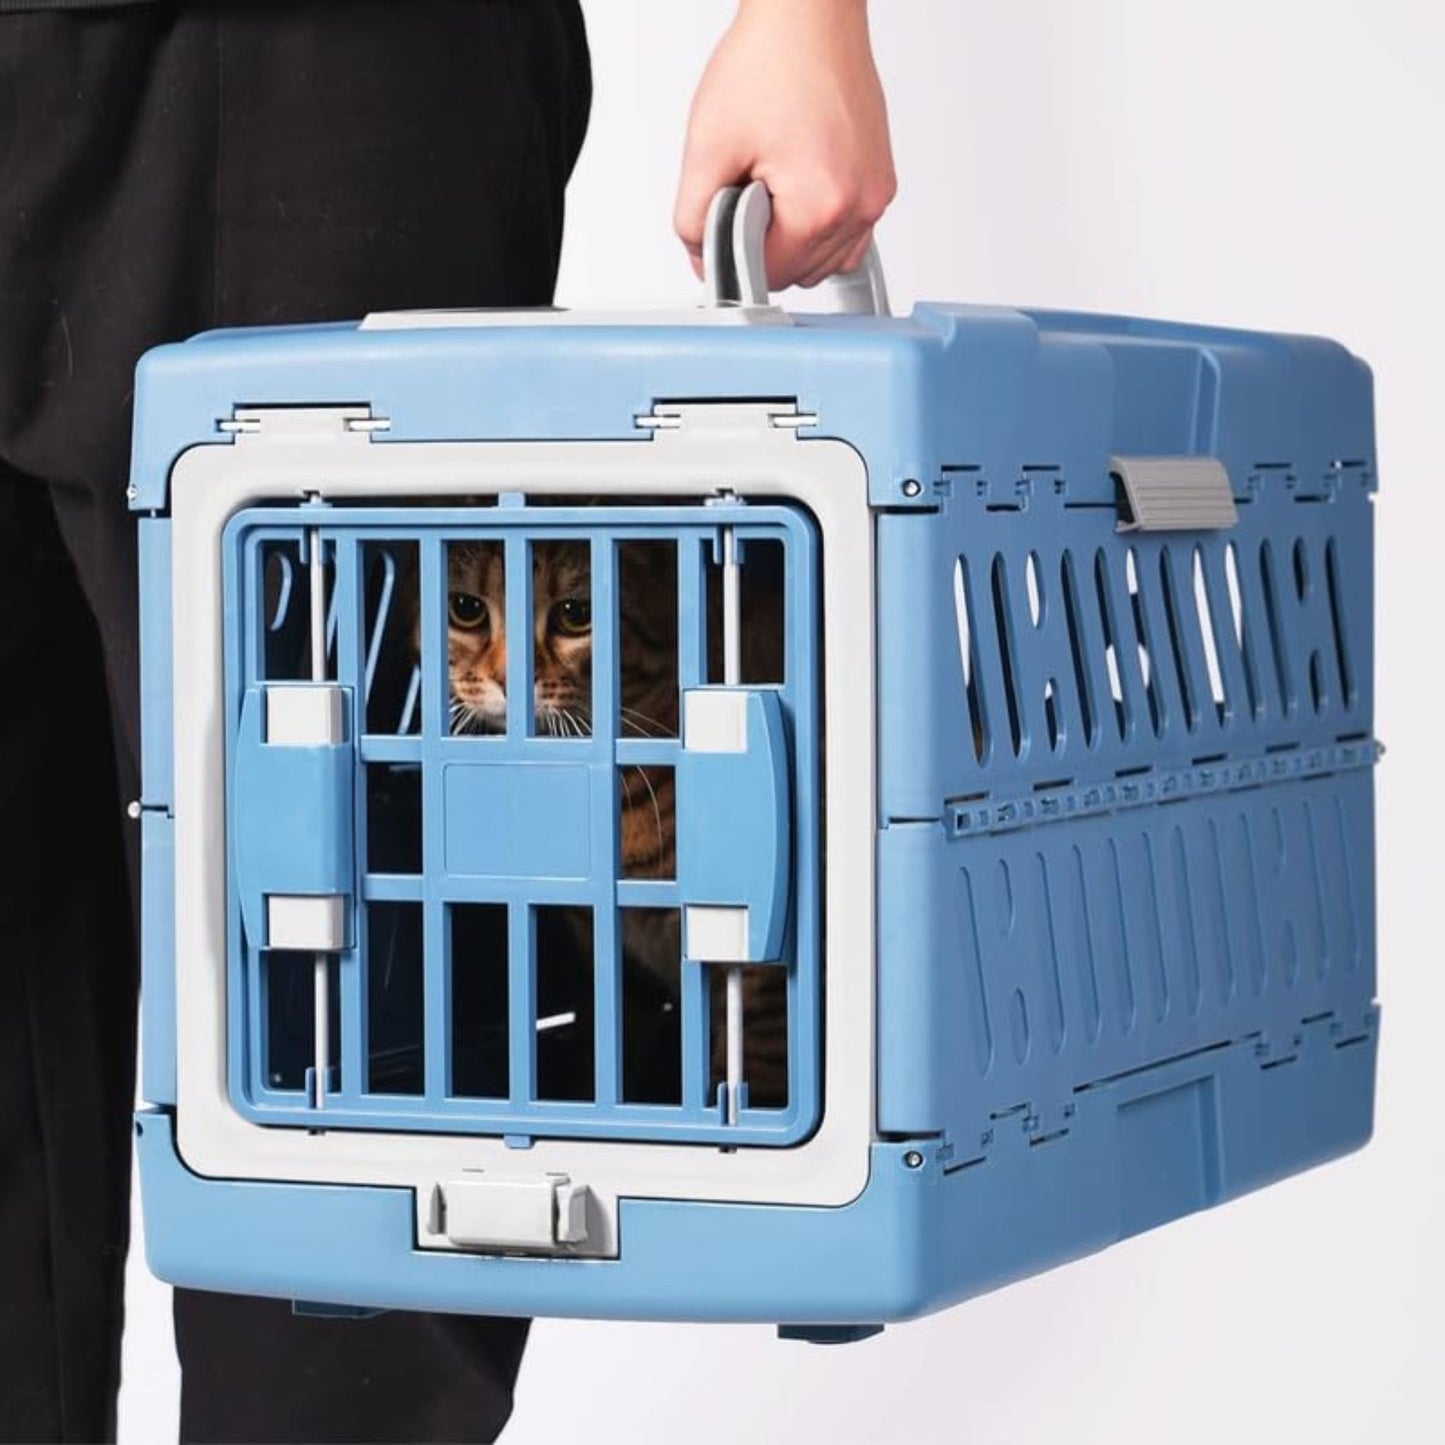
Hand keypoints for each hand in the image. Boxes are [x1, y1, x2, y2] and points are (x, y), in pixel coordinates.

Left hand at [674, 0, 895, 291]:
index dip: (732, 256)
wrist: (810, 16)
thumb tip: (703, 262)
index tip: (723, 224)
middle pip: (797, 274)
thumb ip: (694, 219)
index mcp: (821, 204)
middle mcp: (860, 205)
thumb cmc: (770, 61)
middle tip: (749, 190)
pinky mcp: (880, 183)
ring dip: (792, 240)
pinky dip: (819, 229)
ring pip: (824, 263)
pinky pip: (848, 238)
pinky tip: (798, 193)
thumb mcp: (707, 147)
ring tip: (775, 185)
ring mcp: (875, 195)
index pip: (767, 276)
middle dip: (764, 244)